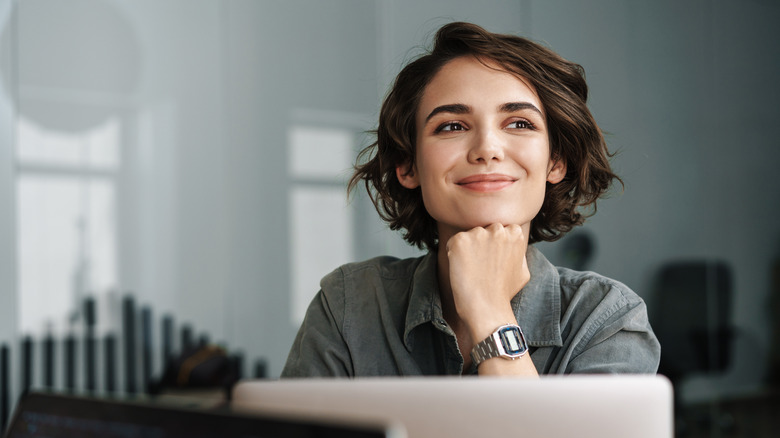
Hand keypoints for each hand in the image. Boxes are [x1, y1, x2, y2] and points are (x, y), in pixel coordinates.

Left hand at [445, 223, 530, 337]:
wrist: (487, 308)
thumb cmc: (504, 293)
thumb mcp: (523, 270)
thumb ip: (519, 252)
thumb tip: (514, 244)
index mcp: (514, 233)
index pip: (500, 229)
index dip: (494, 245)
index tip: (492, 260)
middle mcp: (497, 229)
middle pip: (484, 229)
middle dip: (481, 243)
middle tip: (481, 266)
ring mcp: (478, 234)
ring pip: (469, 236)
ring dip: (467, 249)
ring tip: (472, 270)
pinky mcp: (460, 241)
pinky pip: (453, 243)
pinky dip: (453, 254)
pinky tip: (462, 269)